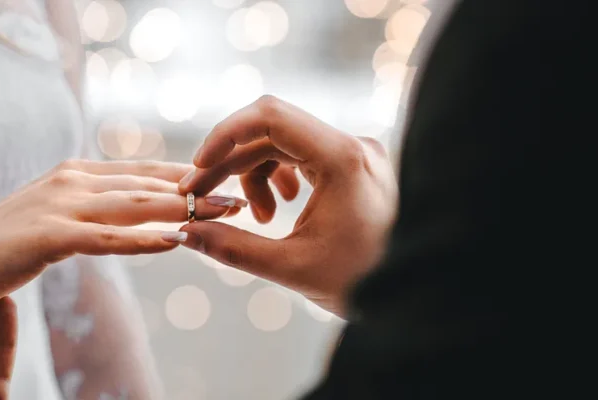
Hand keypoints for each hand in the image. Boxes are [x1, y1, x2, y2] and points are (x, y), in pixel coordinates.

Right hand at [0, 160, 246, 306]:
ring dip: (184, 209)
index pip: (145, 171)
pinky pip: (106, 238)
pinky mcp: (49, 235)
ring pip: (136, 205)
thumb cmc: (15, 239)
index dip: (189, 175)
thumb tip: (143, 207)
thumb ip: (99, 205)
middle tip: (240, 197)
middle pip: (149, 184)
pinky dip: (144, 240)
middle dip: (199, 190)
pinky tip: (175, 240)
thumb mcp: (62, 212)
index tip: (228, 179)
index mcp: (80, 172)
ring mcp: (61, 204)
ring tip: (223, 214)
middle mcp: (75, 179)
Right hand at [178, 96, 396, 315]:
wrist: (414, 295)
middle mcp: (351, 145)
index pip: (270, 116)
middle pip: (272, 131)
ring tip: (256, 217)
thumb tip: (183, 232)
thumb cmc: (362, 281)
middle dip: (231, 162)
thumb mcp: (291, 267)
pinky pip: (303, 157)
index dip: (225, 135)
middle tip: (201, 197)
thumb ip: (231, 247)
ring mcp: (355, 154)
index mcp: (342, 159)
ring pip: (284, 144)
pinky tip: (278, 210)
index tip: (198, 167)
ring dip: (255, 175)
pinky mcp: (354, 166)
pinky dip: (279, 178)